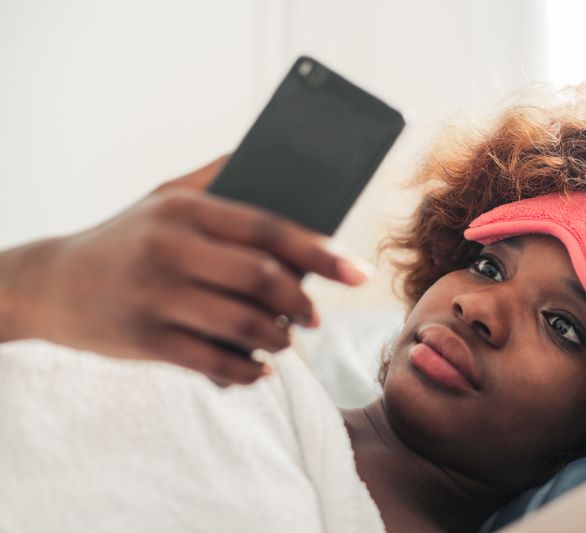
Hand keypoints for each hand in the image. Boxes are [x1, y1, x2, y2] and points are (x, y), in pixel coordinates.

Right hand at [0, 157, 370, 384]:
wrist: (50, 283)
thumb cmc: (125, 238)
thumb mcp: (162, 196)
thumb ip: (216, 177)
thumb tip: (275, 159)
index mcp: (185, 209)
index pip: (268, 228)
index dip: (319, 251)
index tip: (356, 271)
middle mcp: (170, 248)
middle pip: (261, 277)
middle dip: (301, 302)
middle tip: (315, 317)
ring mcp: (155, 296)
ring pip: (242, 323)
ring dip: (277, 339)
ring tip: (284, 339)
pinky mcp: (145, 340)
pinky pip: (213, 362)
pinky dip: (246, 371)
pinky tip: (258, 369)